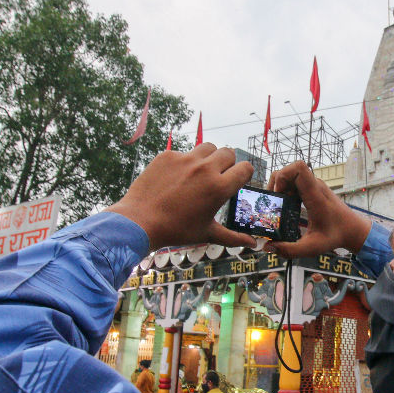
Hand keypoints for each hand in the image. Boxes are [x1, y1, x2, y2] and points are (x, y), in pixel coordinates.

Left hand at [105, 143, 256, 250]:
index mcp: (219, 188)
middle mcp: (206, 169)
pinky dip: (184, 162)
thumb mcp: (207, 234)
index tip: (237, 179)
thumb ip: (233, 237)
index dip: (244, 173)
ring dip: (208, 157)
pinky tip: (176, 178)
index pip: (245, 168)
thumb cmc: (176, 230)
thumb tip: (254, 244)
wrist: (140, 221)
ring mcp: (186, 159)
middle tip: (217, 176)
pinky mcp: (168, 156)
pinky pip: (183, 152)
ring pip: (207, 147)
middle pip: (228, 153)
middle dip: (227, 163)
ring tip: (199, 172)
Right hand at [264, 161, 370, 257]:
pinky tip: (285, 206)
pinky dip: (286, 191)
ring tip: (277, 204)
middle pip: (290, 170)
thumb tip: (268, 247)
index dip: (283, 176)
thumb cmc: (335, 236)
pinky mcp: (312, 190)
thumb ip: (290, 250)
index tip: (278, 194)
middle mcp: (314, 186)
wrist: (352, 229)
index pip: (299, 168)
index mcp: (315, 195)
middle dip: (276, 183)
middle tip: (273, 201)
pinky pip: (295, 182)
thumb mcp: (312, 247)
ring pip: (291, 175)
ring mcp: (314, 186)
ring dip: (280, 187)